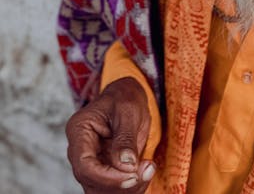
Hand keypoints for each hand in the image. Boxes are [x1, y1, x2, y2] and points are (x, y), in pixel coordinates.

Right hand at [66, 77, 155, 192]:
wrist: (127, 97)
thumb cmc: (125, 97)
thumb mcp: (128, 110)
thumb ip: (126, 138)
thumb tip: (126, 165)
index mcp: (79, 130)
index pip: (84, 165)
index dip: (107, 177)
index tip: (133, 175)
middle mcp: (79, 150)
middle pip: (91, 181)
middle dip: (119, 183)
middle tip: (146, 171)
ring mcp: (89, 162)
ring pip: (100, 190)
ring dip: (126, 188)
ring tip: (148, 169)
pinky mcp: (102, 170)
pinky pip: (111, 188)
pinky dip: (130, 186)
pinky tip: (145, 172)